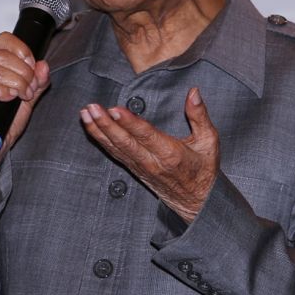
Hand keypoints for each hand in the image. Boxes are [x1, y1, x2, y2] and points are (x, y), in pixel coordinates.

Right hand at [0, 32, 49, 198]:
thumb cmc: (6, 117)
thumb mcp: (28, 95)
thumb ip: (38, 80)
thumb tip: (43, 66)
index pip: (3, 40)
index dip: (22, 51)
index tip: (33, 66)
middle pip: (1, 55)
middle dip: (23, 71)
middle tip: (31, 86)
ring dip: (17, 83)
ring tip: (25, 95)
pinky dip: (2, 91)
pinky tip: (11, 98)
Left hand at [80, 87, 218, 222]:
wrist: (198, 202)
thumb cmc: (204, 169)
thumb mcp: (209, 142)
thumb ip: (200, 115)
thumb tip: (193, 92)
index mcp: (171, 154)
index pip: (146, 136)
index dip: (130, 123)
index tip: (115, 109)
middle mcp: (152, 162)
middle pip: (124, 143)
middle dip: (106, 124)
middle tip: (92, 108)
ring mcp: (140, 168)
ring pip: (115, 148)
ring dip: (98, 131)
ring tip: (85, 113)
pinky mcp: (134, 169)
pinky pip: (115, 154)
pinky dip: (101, 140)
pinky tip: (91, 127)